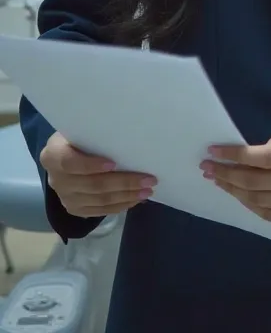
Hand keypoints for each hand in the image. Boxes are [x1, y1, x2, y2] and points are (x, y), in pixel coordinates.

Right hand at [40, 132, 156, 218]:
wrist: (62, 155)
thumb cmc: (79, 137)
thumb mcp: (81, 129)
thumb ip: (96, 133)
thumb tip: (131, 135)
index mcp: (53, 154)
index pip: (69, 162)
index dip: (90, 165)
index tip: (114, 163)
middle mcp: (56, 179)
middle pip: (92, 184)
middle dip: (123, 183)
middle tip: (148, 179)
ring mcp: (65, 197)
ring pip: (99, 200)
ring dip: (126, 196)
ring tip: (147, 191)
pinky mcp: (75, 209)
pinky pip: (99, 211)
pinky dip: (119, 206)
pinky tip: (135, 199)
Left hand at [201, 128, 270, 227]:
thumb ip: (268, 146)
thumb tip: (236, 158)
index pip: (261, 157)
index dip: (234, 155)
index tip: (212, 151)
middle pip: (255, 182)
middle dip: (226, 174)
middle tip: (207, 167)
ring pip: (257, 200)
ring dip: (232, 189)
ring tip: (218, 179)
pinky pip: (266, 214)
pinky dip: (247, 203)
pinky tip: (236, 192)